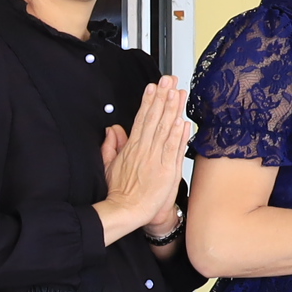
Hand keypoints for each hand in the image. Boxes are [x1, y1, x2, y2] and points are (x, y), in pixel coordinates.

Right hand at [94, 77, 191, 241]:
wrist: (127, 211)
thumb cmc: (119, 192)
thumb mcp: (108, 166)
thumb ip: (111, 146)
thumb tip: (112, 129)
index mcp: (131, 148)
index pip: (142, 119)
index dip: (148, 101)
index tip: (154, 86)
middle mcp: (144, 150)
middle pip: (155, 118)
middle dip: (162, 97)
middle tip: (170, 80)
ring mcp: (156, 159)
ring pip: (166, 129)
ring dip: (172, 110)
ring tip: (178, 92)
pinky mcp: (166, 170)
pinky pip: (173, 149)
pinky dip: (178, 135)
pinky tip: (182, 121)